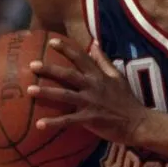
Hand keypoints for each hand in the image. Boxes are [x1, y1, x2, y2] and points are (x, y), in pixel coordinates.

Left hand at [27, 37, 147, 143]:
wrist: (138, 122)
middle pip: (68, 74)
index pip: (81, 58)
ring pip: (65, 95)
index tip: (51, 41)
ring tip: (29, 90)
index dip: (66, 48)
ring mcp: (91, 102)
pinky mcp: (90, 119)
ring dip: (47, 92)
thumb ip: (104, 61)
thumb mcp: (117, 77)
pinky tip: (39, 125)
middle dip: (50, 68)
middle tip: (32, 65)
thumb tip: (94, 44)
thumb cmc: (126, 100)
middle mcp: (93, 86)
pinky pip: (68, 120)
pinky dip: (54, 122)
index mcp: (99, 76)